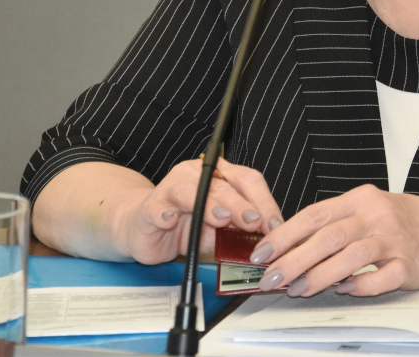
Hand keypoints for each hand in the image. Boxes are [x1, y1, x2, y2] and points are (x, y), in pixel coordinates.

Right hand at [114, 157, 283, 263]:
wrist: (143, 227)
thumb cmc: (185, 225)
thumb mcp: (219, 230)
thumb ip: (239, 231)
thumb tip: (268, 242)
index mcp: (219, 176)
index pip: (248, 180)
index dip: (264, 202)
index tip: (275, 225)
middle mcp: (196, 176)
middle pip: (223, 186)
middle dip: (242, 205)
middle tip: (255, 222)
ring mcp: (171, 189)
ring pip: (191, 192)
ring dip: (209, 205)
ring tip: (221, 219)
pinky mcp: (150, 208)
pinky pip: (157, 209)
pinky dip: (163, 214)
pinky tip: (170, 221)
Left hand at [247, 184, 418, 296]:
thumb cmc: (408, 222)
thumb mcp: (372, 210)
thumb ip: (338, 223)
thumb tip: (291, 247)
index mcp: (362, 198)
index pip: (315, 215)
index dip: (284, 235)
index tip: (262, 253)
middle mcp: (377, 215)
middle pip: (328, 236)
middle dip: (293, 259)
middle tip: (271, 278)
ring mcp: (395, 239)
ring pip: (350, 256)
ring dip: (319, 275)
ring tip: (297, 289)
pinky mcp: (410, 264)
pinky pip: (381, 278)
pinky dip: (360, 286)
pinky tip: (345, 290)